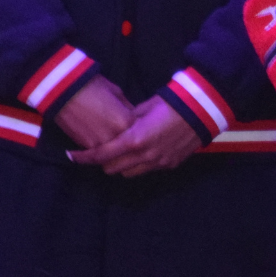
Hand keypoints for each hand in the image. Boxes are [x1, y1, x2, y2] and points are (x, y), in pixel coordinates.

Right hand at [54, 76, 133, 149]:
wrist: (65, 91)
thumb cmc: (93, 87)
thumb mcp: (116, 92)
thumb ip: (127, 107)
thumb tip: (134, 116)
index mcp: (127, 122)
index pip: (138, 131)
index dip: (135, 128)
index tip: (132, 124)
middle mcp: (116, 137)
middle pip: (125, 144)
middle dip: (124, 139)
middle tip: (118, 132)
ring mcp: (101, 144)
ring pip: (112, 151)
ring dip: (111, 146)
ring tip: (106, 135)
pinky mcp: (86, 147)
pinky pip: (98, 151)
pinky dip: (98, 147)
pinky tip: (95, 136)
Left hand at [68, 95, 203, 177]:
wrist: (203, 110)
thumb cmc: (172, 102)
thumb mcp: (145, 107)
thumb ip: (128, 119)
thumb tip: (116, 123)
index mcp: (134, 139)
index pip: (102, 155)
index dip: (84, 157)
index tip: (72, 156)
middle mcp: (144, 156)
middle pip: (112, 168)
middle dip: (102, 161)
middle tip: (98, 151)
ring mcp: (157, 163)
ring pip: (128, 173)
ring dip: (120, 165)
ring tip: (119, 153)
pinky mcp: (169, 165)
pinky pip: (146, 170)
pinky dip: (138, 165)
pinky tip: (140, 152)